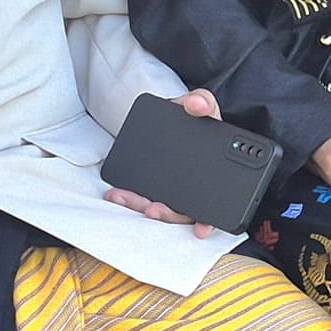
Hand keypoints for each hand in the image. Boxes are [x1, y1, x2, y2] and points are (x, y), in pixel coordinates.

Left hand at [99, 89, 225, 226]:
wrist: (173, 116)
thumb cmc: (192, 114)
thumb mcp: (201, 104)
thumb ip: (203, 101)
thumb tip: (197, 105)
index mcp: (215, 175)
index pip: (214, 203)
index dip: (209, 220)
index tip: (201, 229)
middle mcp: (195, 190)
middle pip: (184, 213)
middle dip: (168, 216)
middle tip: (154, 210)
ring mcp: (173, 191)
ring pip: (161, 210)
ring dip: (141, 208)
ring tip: (123, 198)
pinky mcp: (153, 187)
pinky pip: (143, 199)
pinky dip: (129, 199)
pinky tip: (115, 194)